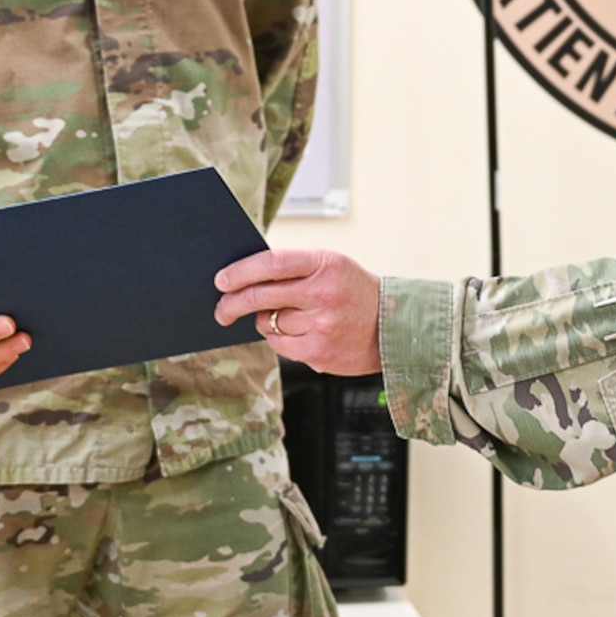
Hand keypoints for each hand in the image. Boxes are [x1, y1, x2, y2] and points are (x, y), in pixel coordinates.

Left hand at [214, 249, 381, 375]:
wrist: (394, 326)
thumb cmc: (353, 291)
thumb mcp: (331, 266)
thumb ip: (294, 269)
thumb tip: (244, 279)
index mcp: (325, 264)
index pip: (272, 263)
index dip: (241, 271)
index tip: (221, 280)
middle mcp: (323, 294)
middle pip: (261, 296)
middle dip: (232, 303)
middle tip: (221, 308)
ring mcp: (322, 325)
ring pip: (268, 323)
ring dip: (265, 321)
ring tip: (285, 316)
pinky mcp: (319, 353)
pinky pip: (280, 345)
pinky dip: (280, 339)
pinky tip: (299, 333)